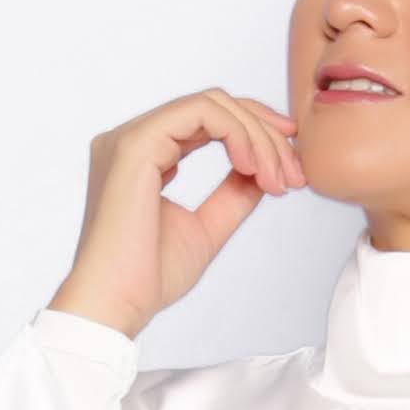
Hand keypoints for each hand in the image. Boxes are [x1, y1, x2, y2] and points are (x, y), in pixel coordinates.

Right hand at [49, 88, 307, 337]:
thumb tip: (263, 169)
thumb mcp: (207, 228)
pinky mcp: (136, 143)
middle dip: (264, 135)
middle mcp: (133, 138)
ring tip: (276, 178)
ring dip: (256, 137)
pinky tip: (252, 166)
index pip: (207, 122)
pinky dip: (236, 133)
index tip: (289, 166)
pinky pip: (200, 112)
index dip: (255, 135)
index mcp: (144, 156)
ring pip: (211, 105)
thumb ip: (232, 195)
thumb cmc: (149, 278)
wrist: (116, 304)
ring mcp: (131, 136)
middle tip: (293, 175)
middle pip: (214, 107)